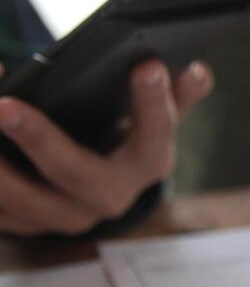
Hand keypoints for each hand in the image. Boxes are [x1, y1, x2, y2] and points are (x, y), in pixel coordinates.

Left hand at [0, 59, 212, 235]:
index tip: (147, 64)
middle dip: (41, 141)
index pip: (157, 134)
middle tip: (6, 106)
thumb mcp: (157, 116)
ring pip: (21, 200)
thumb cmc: (128, 139)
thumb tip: (194, 70)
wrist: (100, 187)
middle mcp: (109, 197)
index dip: (154, 102)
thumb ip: (178, 92)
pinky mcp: (23, 222)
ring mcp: (63, 215)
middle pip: (75, 174)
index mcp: (148, 164)